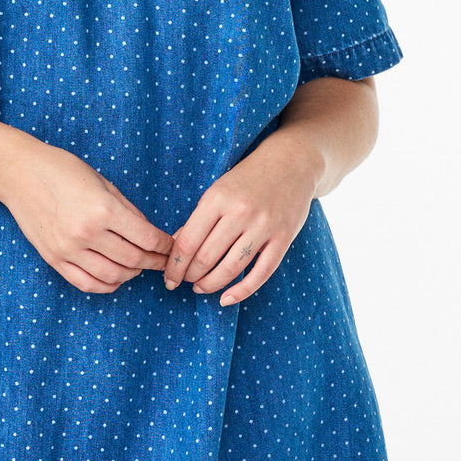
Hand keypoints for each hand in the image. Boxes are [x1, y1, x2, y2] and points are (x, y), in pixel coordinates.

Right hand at [2, 141, 173, 292]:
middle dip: (154, 262)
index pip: (147, 239)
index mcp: (104, 210)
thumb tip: (149, 234)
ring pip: (113, 276)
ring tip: (139, 266)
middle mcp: (87, 233)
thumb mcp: (103, 183)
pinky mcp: (54, 259)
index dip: (164, 246)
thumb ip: (128, 210)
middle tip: (162, 260)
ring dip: (132, 274)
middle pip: (134, 260)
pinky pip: (86, 284)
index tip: (170, 246)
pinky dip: (107, 285)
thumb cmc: (63, 170)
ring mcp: (68, 249)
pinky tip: (116, 277)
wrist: (20, 174)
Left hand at [163, 134, 321, 305]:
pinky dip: (241, 291)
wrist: (292, 162)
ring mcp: (264, 226)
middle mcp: (240, 212)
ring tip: (201, 288)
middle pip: (206, 258)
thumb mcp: (217, 191)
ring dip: (211, 285)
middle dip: (190, 277)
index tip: (169, 279)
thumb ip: (197, 219)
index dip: (174, 266)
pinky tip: (226, 298)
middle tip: (185, 283)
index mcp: (217, 198)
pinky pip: (261, 273)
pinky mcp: (283, 238)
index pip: (188, 242)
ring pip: (231, 268)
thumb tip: (174, 249)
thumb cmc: (248, 178)